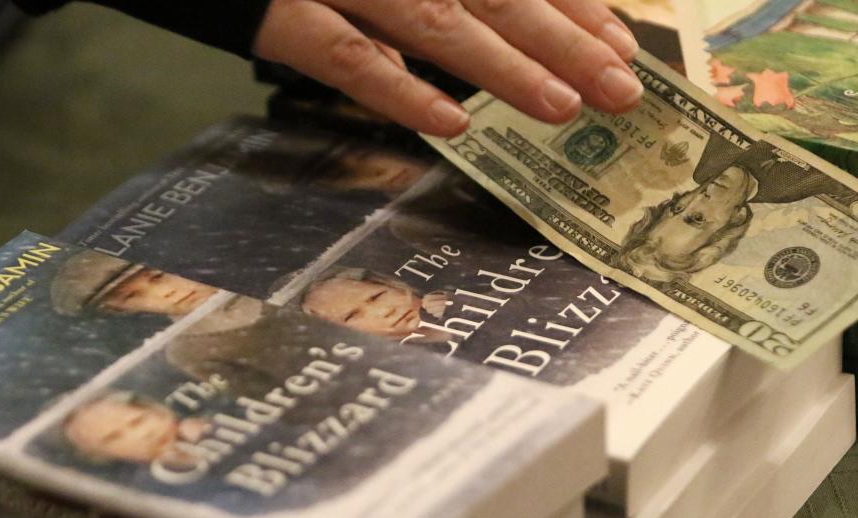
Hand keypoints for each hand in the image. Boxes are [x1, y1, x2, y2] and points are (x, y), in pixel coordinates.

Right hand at [254, 0, 642, 136]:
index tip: (620, 41)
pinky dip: (396, 90)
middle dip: (560, 38)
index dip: (569, 0)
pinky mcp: (272, 10)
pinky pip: (340, 57)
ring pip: (429, 18)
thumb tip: (492, 15)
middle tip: (621, 89)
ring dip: (500, 66)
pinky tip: (450, 128)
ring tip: (562, 107)